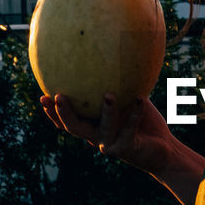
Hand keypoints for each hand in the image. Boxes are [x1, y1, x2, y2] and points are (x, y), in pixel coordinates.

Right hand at [40, 93, 175, 175]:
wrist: (163, 150)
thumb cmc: (144, 122)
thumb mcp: (128, 100)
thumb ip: (117, 85)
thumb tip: (112, 54)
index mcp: (92, 126)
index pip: (67, 120)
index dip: (52, 112)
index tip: (42, 96)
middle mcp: (96, 137)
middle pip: (73, 127)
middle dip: (64, 113)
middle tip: (59, 96)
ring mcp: (109, 145)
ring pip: (101, 130)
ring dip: (107, 112)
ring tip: (109, 95)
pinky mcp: (124, 149)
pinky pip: (129, 129)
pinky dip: (135, 113)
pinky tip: (140, 97)